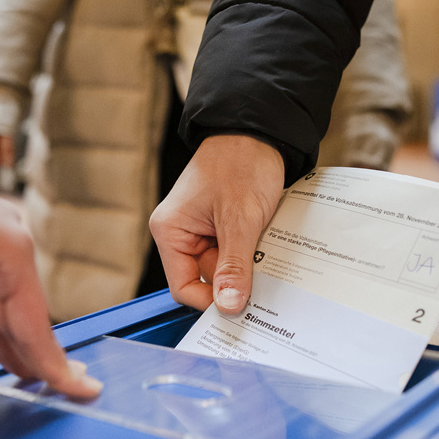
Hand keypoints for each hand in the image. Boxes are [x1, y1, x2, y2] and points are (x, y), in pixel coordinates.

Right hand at [149, 134, 284, 314]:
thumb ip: (233, 266)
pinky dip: (253, 254)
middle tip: (265, 284)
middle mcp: (181, 233)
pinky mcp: (222, 226)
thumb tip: (228, 307)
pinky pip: (236, 253)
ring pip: (226, 268)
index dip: (212, 301)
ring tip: (268, 254)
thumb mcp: (239, 220)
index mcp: (170, 230)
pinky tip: (268, 247)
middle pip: (207, 279)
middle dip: (236, 281)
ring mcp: (202, 230)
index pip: (184, 287)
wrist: (260, 131)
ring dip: (249, 266)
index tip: (242, 308)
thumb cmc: (240, 162)